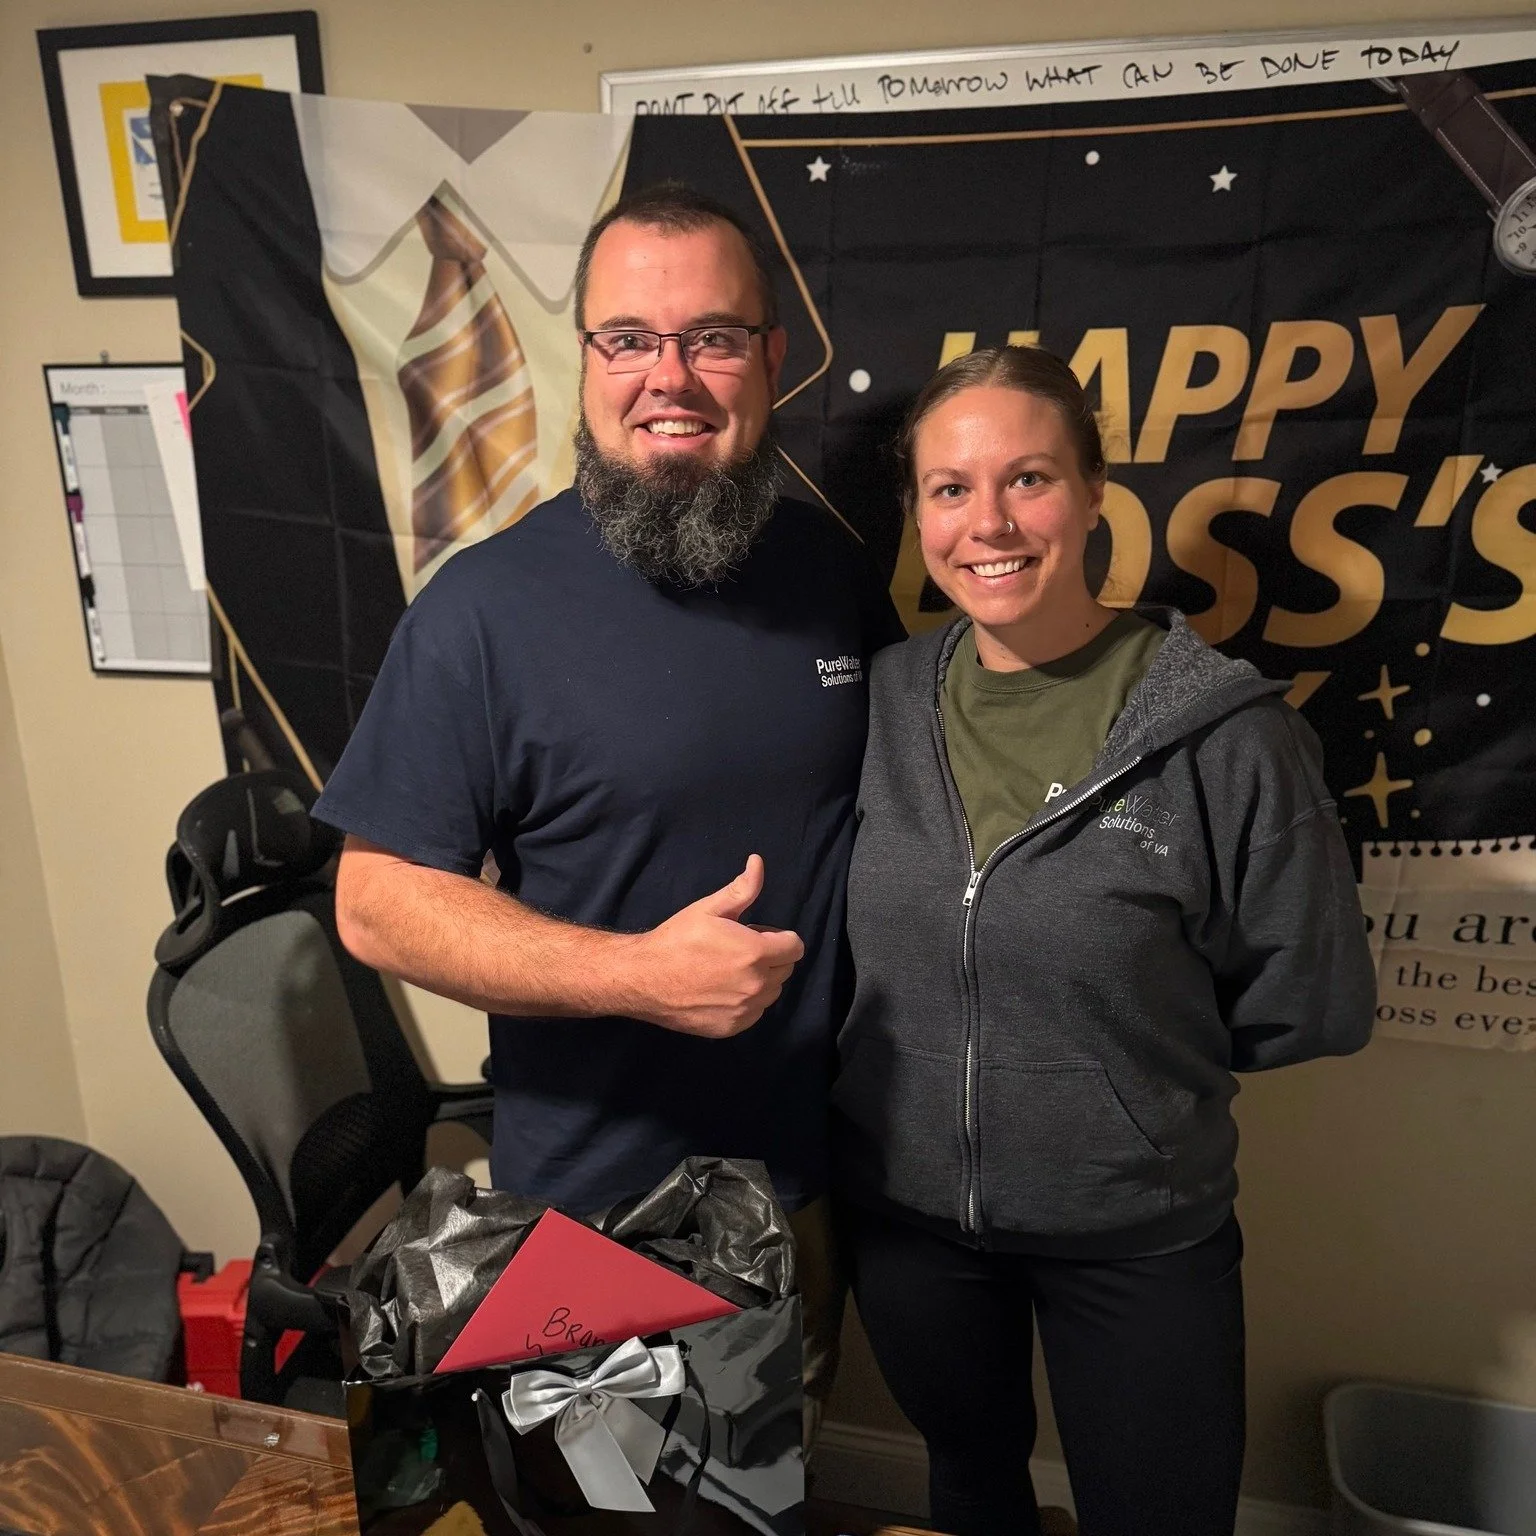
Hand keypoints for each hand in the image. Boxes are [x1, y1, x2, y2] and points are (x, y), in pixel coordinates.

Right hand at [623, 855, 804, 1037]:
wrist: (643, 977)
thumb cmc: (676, 939)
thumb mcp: (709, 908)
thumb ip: (742, 889)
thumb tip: (758, 862)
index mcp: (756, 953)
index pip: (795, 947)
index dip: (778, 937)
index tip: (756, 934)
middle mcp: (756, 985)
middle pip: (785, 969)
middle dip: (769, 957)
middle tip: (737, 949)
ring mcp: (745, 1010)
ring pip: (771, 993)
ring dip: (759, 980)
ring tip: (727, 969)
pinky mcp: (732, 1028)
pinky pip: (754, 1013)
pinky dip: (745, 1002)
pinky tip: (719, 990)